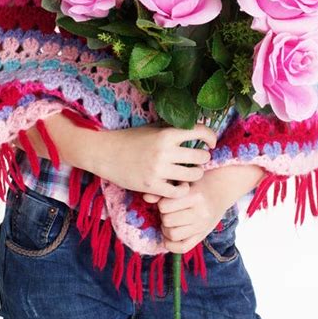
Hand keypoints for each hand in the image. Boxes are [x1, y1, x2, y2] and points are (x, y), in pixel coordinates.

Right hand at [92, 123, 216, 198]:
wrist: (106, 153)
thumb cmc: (131, 138)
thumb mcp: (152, 129)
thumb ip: (172, 128)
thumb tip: (195, 126)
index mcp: (166, 133)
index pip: (199, 132)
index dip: (211, 137)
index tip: (212, 142)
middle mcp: (165, 151)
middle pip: (200, 156)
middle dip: (204, 158)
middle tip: (200, 160)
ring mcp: (158, 170)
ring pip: (193, 175)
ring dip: (196, 174)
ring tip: (192, 173)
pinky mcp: (152, 186)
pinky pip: (178, 192)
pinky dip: (182, 190)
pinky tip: (180, 185)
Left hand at [143, 164, 266, 253]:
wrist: (221, 189)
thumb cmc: (199, 182)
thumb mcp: (184, 181)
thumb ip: (165, 189)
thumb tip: (146, 197)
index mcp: (195, 196)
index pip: (165, 206)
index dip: (161, 203)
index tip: (166, 199)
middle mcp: (200, 213)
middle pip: (167, 220)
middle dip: (163, 215)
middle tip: (168, 210)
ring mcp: (202, 226)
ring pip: (172, 234)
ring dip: (166, 228)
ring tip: (170, 220)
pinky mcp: (202, 236)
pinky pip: (182, 247)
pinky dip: (171, 244)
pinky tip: (169, 236)